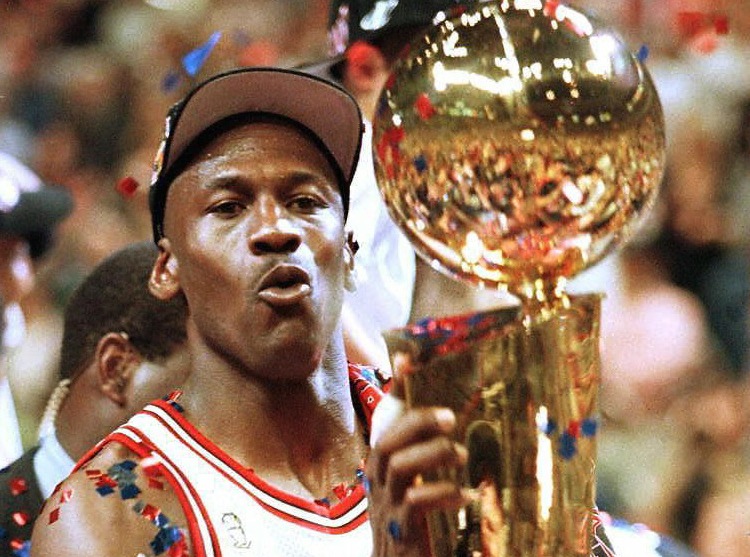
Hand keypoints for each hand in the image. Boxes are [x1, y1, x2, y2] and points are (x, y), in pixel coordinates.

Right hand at [367, 404, 469, 555]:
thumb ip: (422, 456)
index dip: (394, 393)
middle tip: (451, 417)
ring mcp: (386, 506)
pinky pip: (417, 503)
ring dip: (433, 455)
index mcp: (380, 467)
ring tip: (463, 456)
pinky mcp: (401, 529)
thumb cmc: (407, 525)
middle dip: (417, 423)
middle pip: (387, 442)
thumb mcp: (411, 486)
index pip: (384, 423)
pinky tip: (468, 495)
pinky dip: (444, 494)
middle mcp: (377, 483)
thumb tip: (447, 423)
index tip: (406, 359)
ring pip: (400, 468)